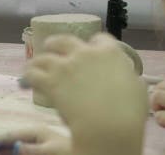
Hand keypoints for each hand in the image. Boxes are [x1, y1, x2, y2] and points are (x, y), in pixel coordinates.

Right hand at [0, 125, 70, 154]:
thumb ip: (32, 150)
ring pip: (12, 148)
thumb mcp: (52, 152)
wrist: (90, 149)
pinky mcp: (38, 150)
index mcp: (37, 132)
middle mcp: (34, 137)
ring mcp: (36, 145)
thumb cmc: (71, 152)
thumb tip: (15, 145)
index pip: (8, 137)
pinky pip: (19, 151)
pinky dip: (7, 152)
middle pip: (8, 141)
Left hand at [23, 33, 147, 154]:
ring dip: (38, 60)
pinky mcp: (51, 81)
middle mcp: (85, 53)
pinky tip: (27, 78)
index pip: (100, 39)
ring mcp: (66, 66)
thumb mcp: (137, 88)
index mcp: (109, 53)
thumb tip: (129, 76)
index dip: (94, 44)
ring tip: (34, 64)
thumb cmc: (129, 112)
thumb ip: (129, 77)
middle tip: (52, 47)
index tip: (91, 49)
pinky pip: (34, 73)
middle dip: (57, 43)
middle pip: (65, 40)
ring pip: (45, 57)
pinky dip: (29, 75)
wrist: (108, 126)